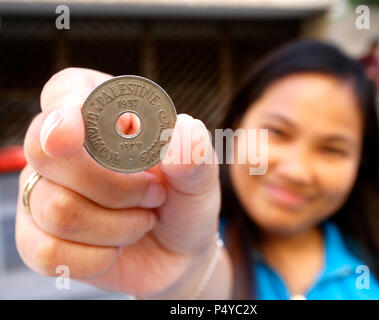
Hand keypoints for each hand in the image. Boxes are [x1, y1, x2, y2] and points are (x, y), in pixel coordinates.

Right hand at [16, 67, 221, 297]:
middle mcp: (62, 149)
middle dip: (113, 185)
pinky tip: (116, 249)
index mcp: (101, 115)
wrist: (178, 250)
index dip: (65, 105)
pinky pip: (49, 253)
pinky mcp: (37, 239)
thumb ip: (194, 152)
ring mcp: (43, 194)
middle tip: (155, 194)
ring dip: (118, 226)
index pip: (66, 90)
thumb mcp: (200, 177)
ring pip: (59, 210)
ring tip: (143, 220)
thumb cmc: (184, 200)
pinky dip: (97, 258)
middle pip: (47, 152)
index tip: (77, 129)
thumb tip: (181, 131)